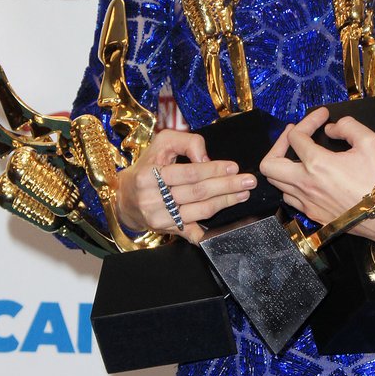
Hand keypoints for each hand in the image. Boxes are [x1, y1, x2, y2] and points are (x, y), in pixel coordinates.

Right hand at [115, 128, 255, 244]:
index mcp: (149, 176)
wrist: (126, 196)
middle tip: (248, 181)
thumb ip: (187, 142)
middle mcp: (152, 200)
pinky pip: (193, 233)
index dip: (214, 170)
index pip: (189, 173)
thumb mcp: (163, 144)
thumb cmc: (148, 166)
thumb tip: (206, 158)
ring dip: (225, 203)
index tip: (234, 167)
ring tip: (243, 194)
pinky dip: (210, 233)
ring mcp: (160, 219)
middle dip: (227, 186)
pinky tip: (228, 227)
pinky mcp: (168, 230)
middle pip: (197, 193)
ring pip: (199, 211)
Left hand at [260, 108, 374, 244]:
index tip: (322, 116)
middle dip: (278, 145)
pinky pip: (289, 197)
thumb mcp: (370, 142)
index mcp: (317, 164)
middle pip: (269, 164)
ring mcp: (306, 202)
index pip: (295, 136)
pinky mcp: (311, 214)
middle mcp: (305, 184)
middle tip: (294, 136)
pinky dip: (291, 184)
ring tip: (298, 155)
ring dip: (283, 165)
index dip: (308, 120)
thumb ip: (348, 126)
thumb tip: (330, 129)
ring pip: (276, 183)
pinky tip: (305, 176)